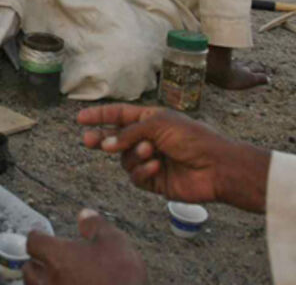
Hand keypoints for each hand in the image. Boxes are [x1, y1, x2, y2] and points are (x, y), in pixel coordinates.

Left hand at [24, 210, 146, 284]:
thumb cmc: (120, 276)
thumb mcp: (114, 241)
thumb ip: (95, 225)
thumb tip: (84, 214)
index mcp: (58, 257)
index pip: (33, 242)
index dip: (38, 236)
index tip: (41, 234)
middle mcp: (48, 280)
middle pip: (28, 269)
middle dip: (35, 262)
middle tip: (47, 258)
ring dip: (41, 281)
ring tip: (54, 278)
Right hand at [78, 104, 270, 212]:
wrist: (216, 167)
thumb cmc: (193, 138)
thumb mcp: (159, 124)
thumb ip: (129, 132)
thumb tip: (106, 144)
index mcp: (151, 120)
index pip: (119, 115)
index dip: (100, 115)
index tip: (80, 117)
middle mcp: (148, 139)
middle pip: (115, 139)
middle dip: (101, 139)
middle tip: (88, 141)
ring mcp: (150, 160)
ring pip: (125, 160)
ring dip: (135, 155)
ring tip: (151, 152)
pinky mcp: (154, 181)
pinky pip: (136, 176)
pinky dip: (144, 171)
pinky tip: (157, 167)